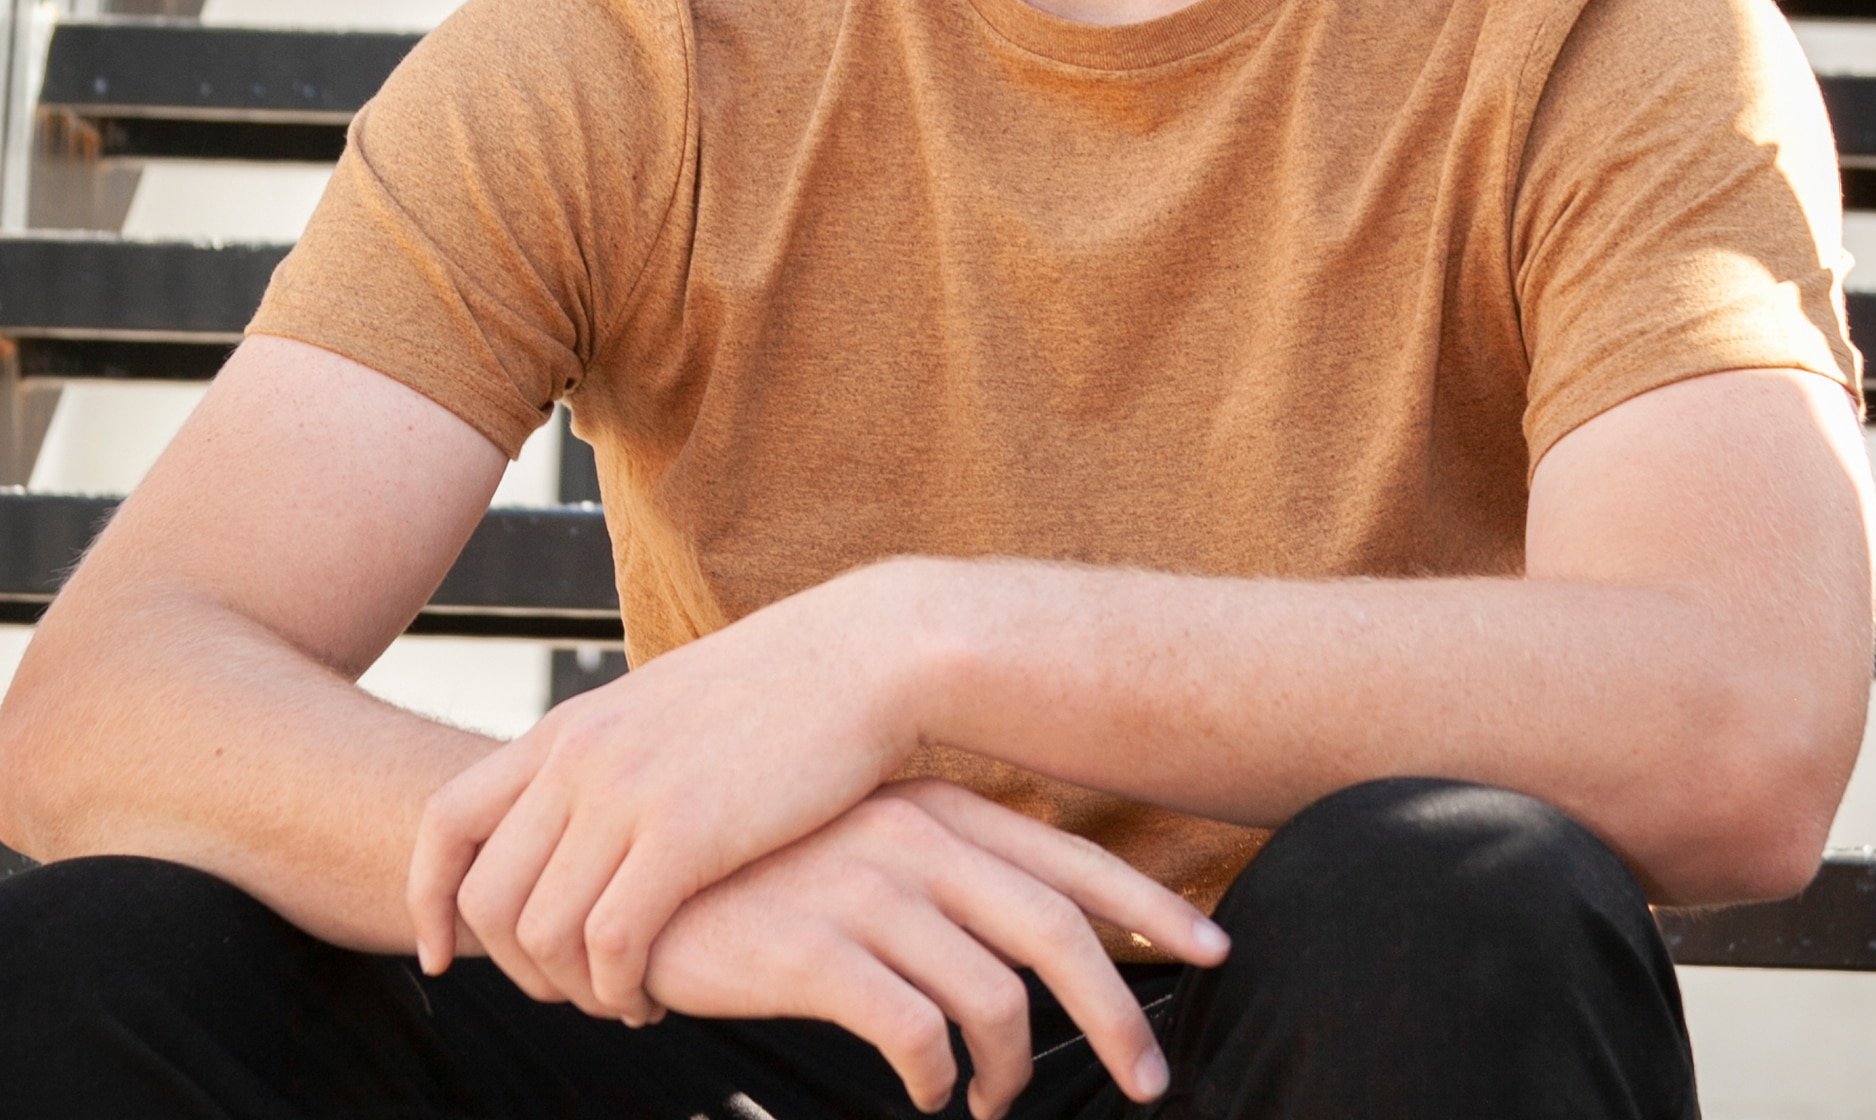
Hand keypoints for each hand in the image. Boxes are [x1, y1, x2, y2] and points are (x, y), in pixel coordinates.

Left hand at [407, 564, 921, 1007]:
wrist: (867, 652)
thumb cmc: (787, 688)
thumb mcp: (669, 707)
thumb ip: (614, 754)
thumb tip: (586, 813)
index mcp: (571, 724)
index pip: (445, 820)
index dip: (430, 900)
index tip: (448, 953)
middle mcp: (580, 754)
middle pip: (486, 896)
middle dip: (516, 971)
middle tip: (573, 994)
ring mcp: (627, 789)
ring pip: (541, 934)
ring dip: (573, 992)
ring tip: (624, 1001)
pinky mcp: (686, 830)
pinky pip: (610, 945)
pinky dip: (619, 991)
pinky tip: (656, 997)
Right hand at [646, 779, 1230, 1119]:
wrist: (639, 860)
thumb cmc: (763, 865)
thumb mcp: (865, 845)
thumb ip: (946, 874)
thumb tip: (1029, 941)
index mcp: (939, 810)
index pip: (1073, 857)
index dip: (1150, 905)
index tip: (1212, 949)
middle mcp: (916, 838)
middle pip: (1059, 929)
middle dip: (1120, 1014)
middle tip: (1148, 1081)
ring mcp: (866, 888)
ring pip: (993, 996)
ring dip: (1011, 1070)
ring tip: (992, 1103)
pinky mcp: (814, 946)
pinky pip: (913, 1032)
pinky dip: (936, 1078)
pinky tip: (924, 1095)